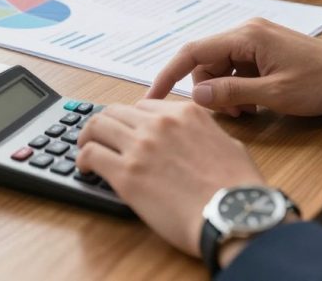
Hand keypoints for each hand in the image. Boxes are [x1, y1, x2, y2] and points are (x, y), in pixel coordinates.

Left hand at [76, 100, 265, 257]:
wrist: (234, 215)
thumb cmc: (238, 189)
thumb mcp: (228, 145)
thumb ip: (204, 134)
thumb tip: (193, 140)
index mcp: (184, 114)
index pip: (143, 106)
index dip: (131, 119)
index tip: (126, 131)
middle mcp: (159, 124)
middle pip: (115, 111)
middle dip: (106, 124)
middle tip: (99, 138)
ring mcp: (140, 146)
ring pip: (97, 125)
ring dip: (88, 136)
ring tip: (86, 149)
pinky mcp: (125, 173)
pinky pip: (91, 154)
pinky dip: (83, 158)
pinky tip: (85, 168)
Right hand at [147, 18, 321, 116]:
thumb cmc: (321, 84)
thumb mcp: (274, 94)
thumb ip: (231, 93)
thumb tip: (195, 96)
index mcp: (245, 36)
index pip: (192, 52)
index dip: (168, 75)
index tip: (152, 99)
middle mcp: (245, 31)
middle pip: (204, 61)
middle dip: (208, 89)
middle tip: (230, 115)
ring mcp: (254, 39)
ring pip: (218, 67)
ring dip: (224, 91)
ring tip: (247, 112)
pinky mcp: (262, 50)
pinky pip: (235, 68)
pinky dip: (237, 87)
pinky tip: (254, 104)